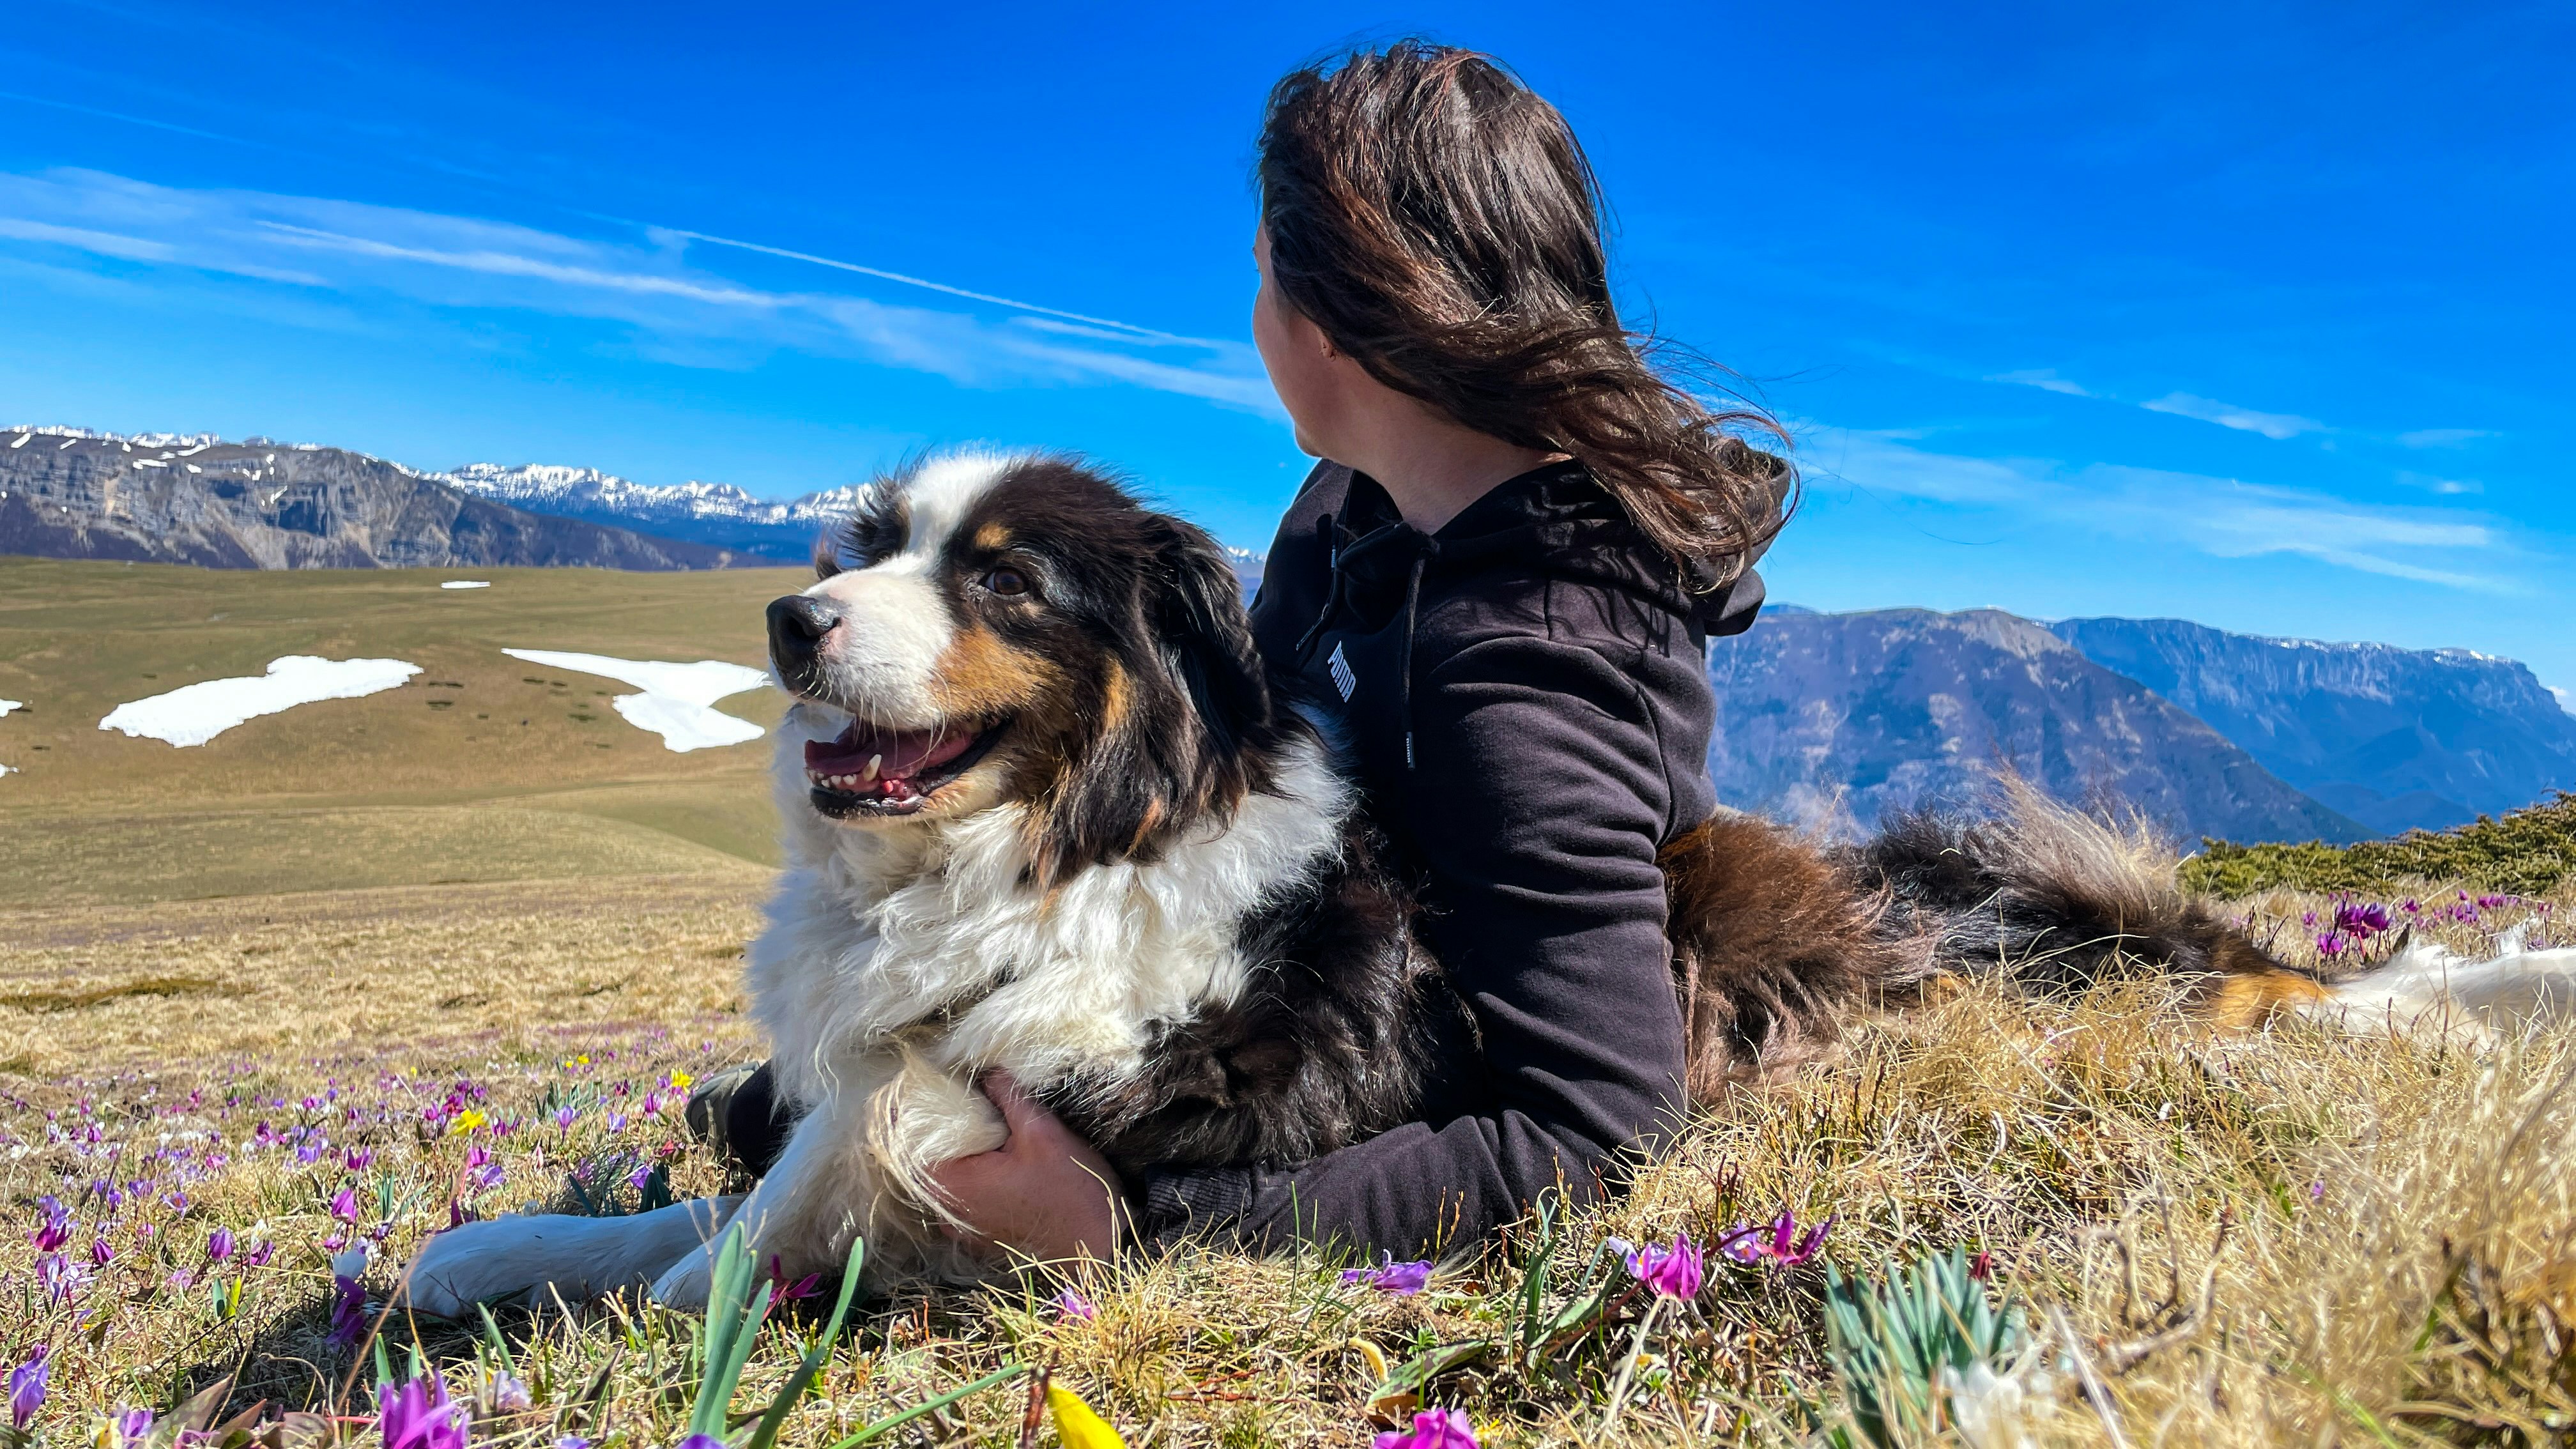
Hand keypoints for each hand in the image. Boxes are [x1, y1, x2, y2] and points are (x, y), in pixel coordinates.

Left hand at [929, 1071, 1126, 1262]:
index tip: (924, 1088)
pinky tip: (986, 1159)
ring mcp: (965, 1228)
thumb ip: (1009, 1098)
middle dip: (935, 1130)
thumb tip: (988, 1071)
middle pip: (925, 1162)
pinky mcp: (982, 1236)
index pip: (912, 1143)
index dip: (914, 1113)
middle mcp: (951, 1211)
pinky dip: (965, 1176)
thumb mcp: (1042, 1133)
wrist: (1098, 1249)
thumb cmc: (1071, 1192)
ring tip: (969, 1123)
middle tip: (950, 1098)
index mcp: (956, 1183)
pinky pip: (959, 1200)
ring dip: (951, 1154)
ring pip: (943, 1182)